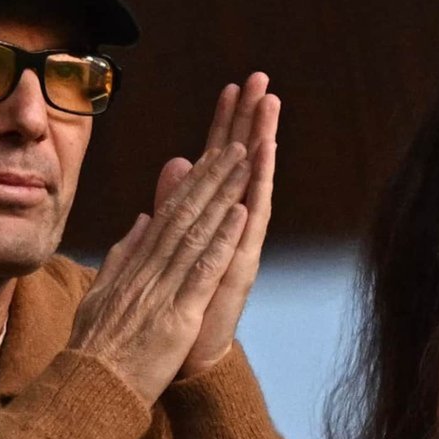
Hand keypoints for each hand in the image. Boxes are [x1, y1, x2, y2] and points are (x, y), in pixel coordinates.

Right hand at [69, 143, 252, 402]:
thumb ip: (122, 257)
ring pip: (196, 232)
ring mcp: (162, 291)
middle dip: (212, 177)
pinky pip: (203, 270)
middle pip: (184, 214)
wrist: (91, 390)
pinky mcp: (177, 315)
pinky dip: (222, 239)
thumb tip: (141, 222)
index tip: (212, 157)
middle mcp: (148, 270)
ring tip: (245, 163)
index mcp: (134, 267)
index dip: (192, 184)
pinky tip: (239, 213)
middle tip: (237, 145)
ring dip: (223, 195)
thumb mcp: (102, 294)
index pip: (167, 217)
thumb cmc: (97, 350)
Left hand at [153, 72, 279, 376]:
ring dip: (261, 146)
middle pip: (242, 163)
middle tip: (262, 81)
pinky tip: (260, 162)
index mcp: (211, 219)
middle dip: (251, 121)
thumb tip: (176, 164)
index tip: (233, 88)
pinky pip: (249, 223)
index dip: (225, 125)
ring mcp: (239, 245)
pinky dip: (254, 193)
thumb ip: (173, 204)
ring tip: (269, 109)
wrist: (189, 356)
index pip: (219, 162)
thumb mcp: (169, 244)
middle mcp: (231, 226)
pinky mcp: (241, 266)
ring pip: (252, 184)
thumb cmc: (180, 305)